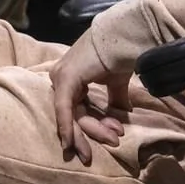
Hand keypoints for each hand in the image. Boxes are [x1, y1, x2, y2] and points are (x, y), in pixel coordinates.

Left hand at [47, 42, 132, 165]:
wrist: (123, 39)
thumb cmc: (118, 56)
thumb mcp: (115, 83)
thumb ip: (113, 99)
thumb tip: (121, 115)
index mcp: (71, 78)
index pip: (77, 108)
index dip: (95, 125)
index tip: (112, 138)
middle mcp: (61, 77)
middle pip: (74, 114)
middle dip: (93, 132)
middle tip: (112, 144)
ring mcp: (61, 78)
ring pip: (72, 114)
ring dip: (93, 129)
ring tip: (114, 137)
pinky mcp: (65, 80)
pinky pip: (63, 109)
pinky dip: (67, 126)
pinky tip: (70, 143)